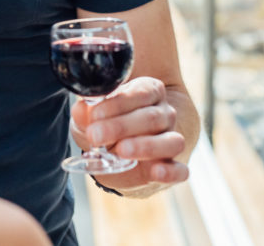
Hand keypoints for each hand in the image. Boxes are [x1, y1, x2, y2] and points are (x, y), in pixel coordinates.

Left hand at [70, 77, 188, 189]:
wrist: (111, 153)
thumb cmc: (103, 124)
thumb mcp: (90, 115)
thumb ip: (86, 111)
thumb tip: (82, 110)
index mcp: (148, 91)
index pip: (140, 93)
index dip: (118, 103)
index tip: (95, 114)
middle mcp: (164, 113)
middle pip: (151, 117)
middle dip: (121, 126)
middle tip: (95, 135)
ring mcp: (170, 140)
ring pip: (171, 141)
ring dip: (145, 146)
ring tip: (121, 151)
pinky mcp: (171, 166)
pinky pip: (180, 170)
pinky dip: (171, 172)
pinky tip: (156, 172)